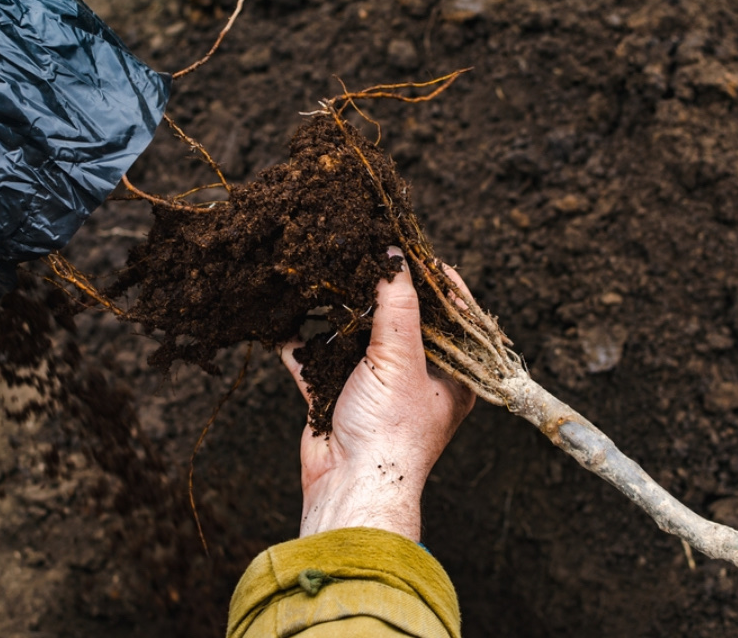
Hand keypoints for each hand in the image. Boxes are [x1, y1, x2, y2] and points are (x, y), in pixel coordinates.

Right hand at [281, 248, 474, 540]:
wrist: (350, 488)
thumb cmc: (392, 433)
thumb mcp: (401, 359)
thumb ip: (397, 305)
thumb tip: (393, 257)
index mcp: (451, 372)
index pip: (451, 314)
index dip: (433, 280)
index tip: (413, 249)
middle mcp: (416, 376)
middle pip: (399, 320)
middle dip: (376, 290)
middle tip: (360, 253)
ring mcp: (375, 386)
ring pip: (355, 337)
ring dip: (335, 313)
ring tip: (322, 275)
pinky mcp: (337, 396)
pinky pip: (317, 361)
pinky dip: (301, 343)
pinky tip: (285, 320)